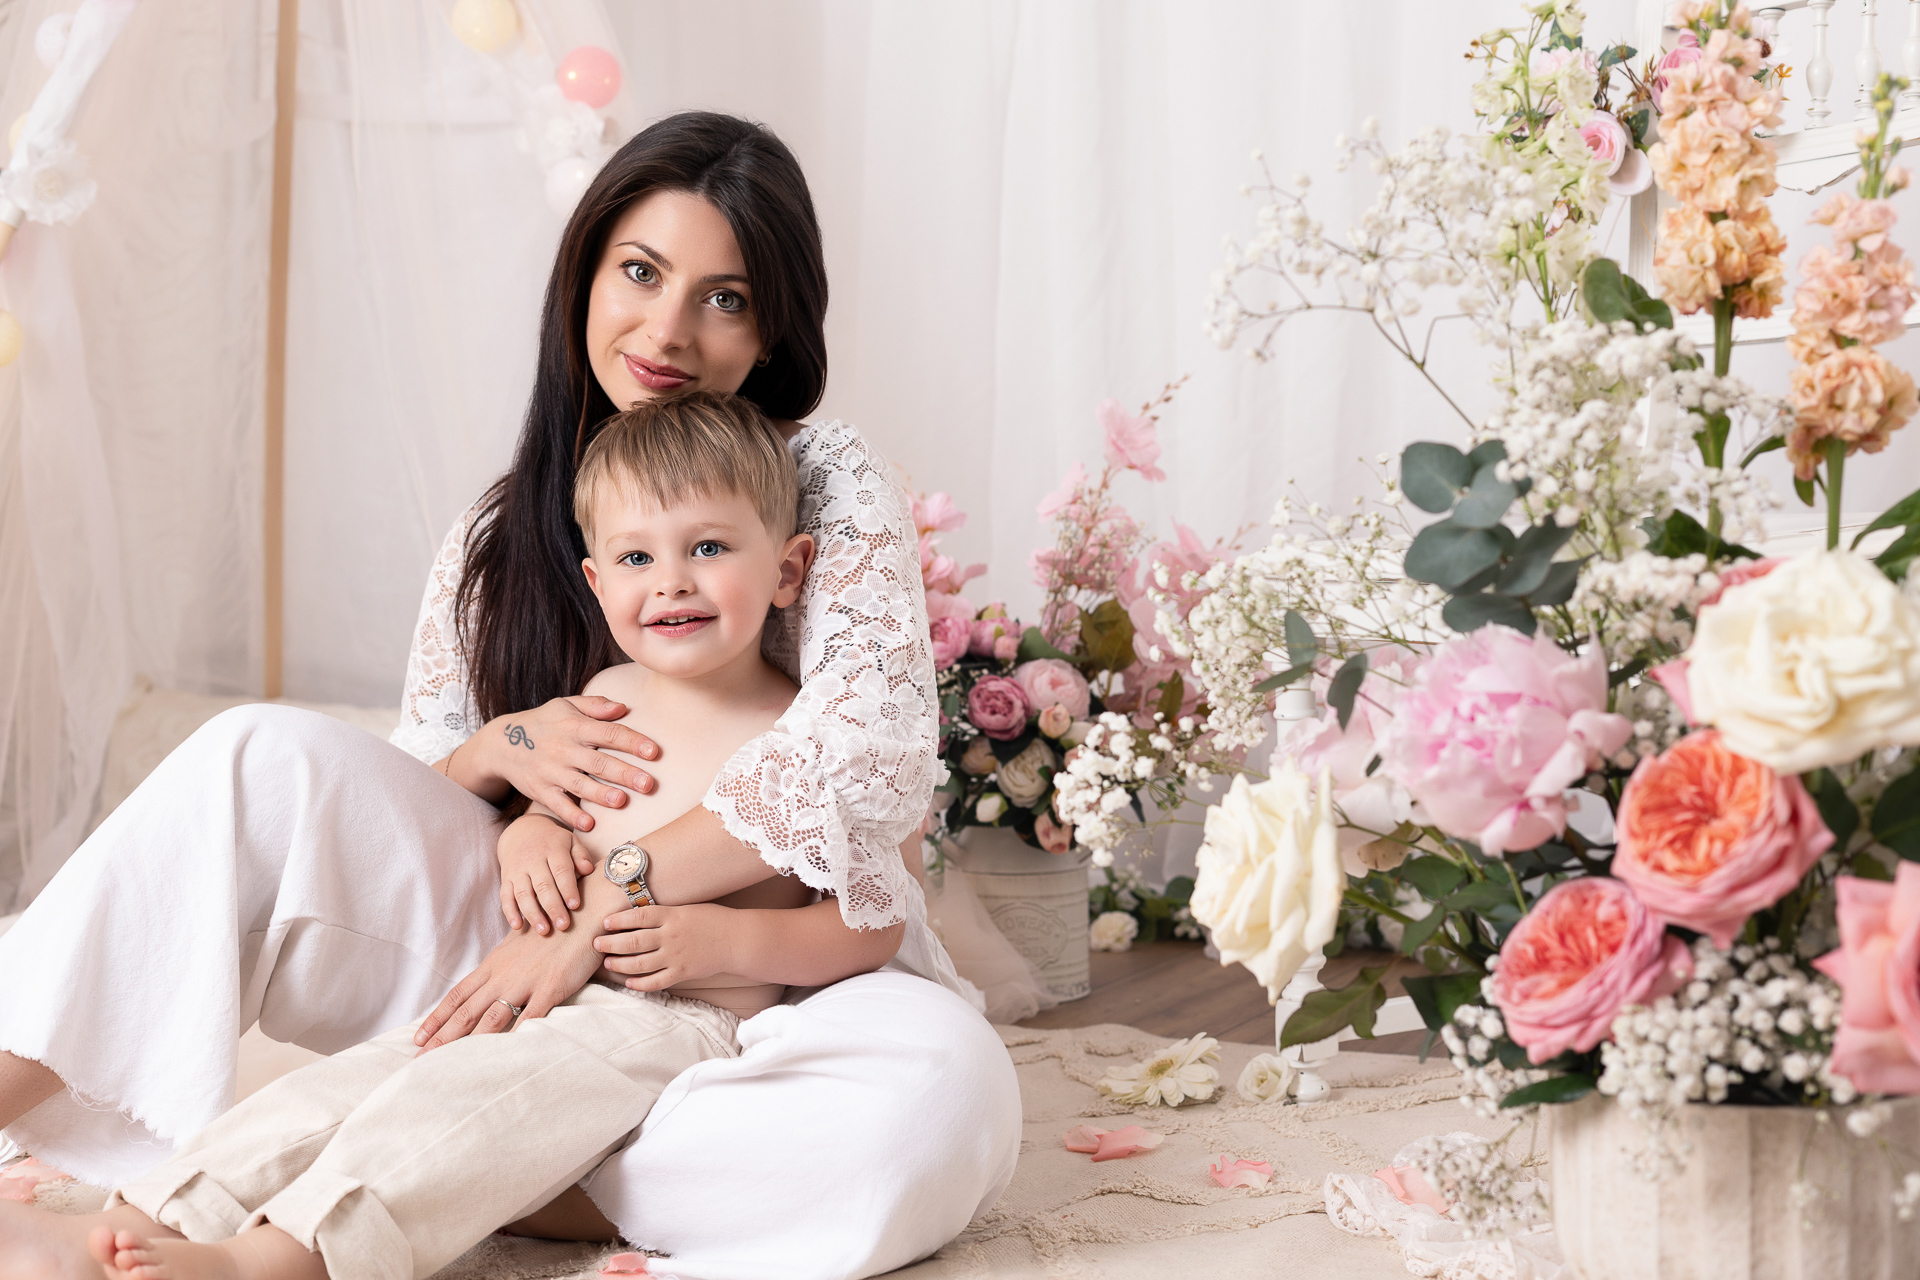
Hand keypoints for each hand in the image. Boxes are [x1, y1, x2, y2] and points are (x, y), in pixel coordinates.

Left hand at [414, 922, 601, 1050]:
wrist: (584, 911)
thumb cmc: (553, 926)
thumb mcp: (520, 943)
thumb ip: (504, 962)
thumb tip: (493, 975)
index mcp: (494, 964)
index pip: (458, 995)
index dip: (436, 1018)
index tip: (418, 1037)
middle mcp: (504, 974)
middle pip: (466, 1010)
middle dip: (442, 1037)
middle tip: (420, 1058)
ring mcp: (526, 981)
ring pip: (491, 1018)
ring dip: (468, 1042)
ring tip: (450, 1064)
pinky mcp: (551, 987)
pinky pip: (530, 1016)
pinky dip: (515, 1036)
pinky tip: (503, 1054)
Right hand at [468, 697, 660, 829]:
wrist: (502, 744)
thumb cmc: (544, 722)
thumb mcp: (566, 704)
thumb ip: (595, 705)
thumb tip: (623, 707)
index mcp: (574, 726)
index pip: (608, 733)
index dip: (632, 742)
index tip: (654, 752)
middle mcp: (564, 749)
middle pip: (598, 762)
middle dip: (625, 773)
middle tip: (649, 784)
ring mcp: (551, 771)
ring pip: (580, 785)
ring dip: (601, 794)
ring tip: (622, 802)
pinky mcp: (540, 790)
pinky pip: (557, 805)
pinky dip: (571, 815)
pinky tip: (589, 825)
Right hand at [498, 814, 595, 933]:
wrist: (522, 830)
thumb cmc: (553, 841)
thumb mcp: (570, 841)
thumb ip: (581, 855)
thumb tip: (588, 870)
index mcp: (553, 849)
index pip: (561, 870)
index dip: (568, 888)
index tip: (575, 906)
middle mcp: (533, 859)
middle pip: (542, 885)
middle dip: (553, 907)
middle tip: (563, 926)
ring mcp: (517, 869)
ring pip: (523, 893)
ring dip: (532, 914)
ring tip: (544, 931)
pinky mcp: (505, 878)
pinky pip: (505, 896)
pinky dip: (510, 912)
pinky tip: (518, 927)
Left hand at [594, 903, 736, 991]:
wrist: (736, 939)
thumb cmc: (712, 919)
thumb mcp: (686, 908)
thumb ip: (663, 914)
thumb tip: (635, 916)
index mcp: (672, 915)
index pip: (638, 916)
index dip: (618, 920)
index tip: (604, 922)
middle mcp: (670, 936)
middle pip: (633, 941)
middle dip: (610, 943)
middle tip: (596, 944)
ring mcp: (676, 956)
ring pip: (639, 964)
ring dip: (619, 964)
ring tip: (607, 963)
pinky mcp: (682, 973)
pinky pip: (656, 981)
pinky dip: (640, 984)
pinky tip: (628, 982)